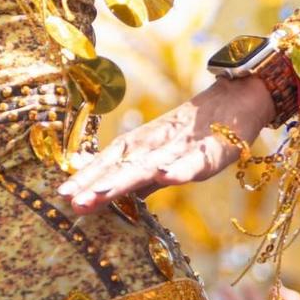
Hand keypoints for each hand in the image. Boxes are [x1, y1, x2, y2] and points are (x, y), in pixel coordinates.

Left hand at [58, 75, 273, 213]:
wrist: (238, 98)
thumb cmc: (198, 131)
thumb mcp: (165, 157)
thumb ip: (143, 179)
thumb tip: (118, 196)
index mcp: (145, 146)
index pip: (109, 162)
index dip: (86, 176)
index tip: (61, 194)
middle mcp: (157, 145)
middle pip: (122, 166)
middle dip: (96, 184)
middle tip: (71, 201)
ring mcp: (182, 147)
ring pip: (150, 165)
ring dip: (125, 179)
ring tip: (101, 194)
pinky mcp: (210, 150)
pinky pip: (193, 162)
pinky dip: (179, 169)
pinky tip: (165, 178)